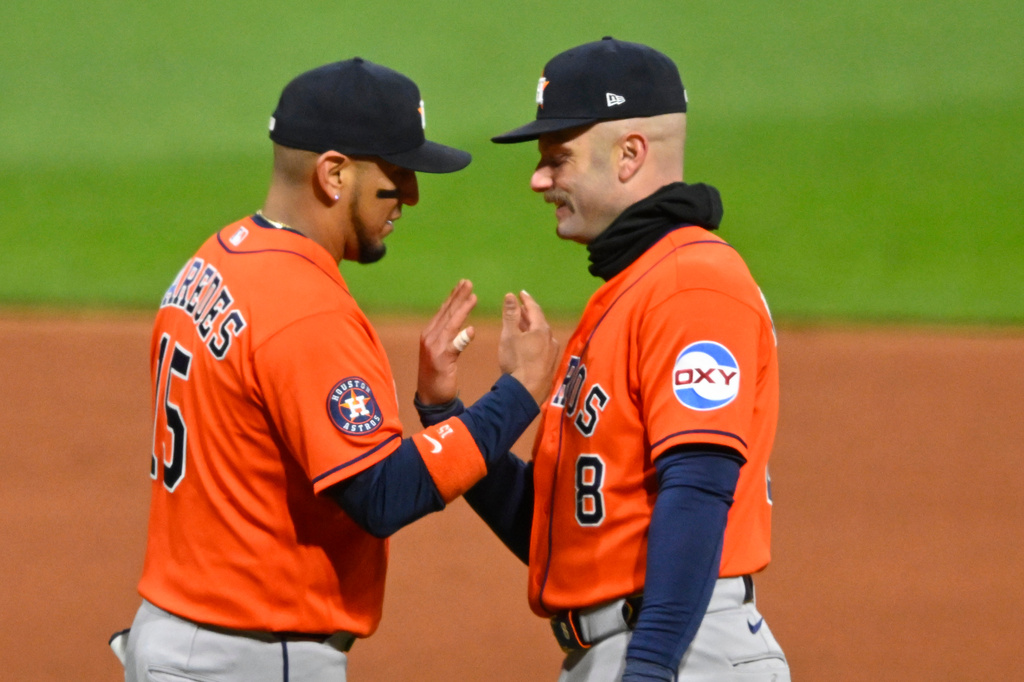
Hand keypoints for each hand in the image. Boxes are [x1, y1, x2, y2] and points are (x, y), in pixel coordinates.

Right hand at [417, 280, 476, 404]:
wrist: (430, 398)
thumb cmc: (438, 374)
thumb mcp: (441, 351)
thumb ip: (448, 336)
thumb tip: (461, 323)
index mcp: (430, 334)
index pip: (444, 311)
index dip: (454, 297)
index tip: (463, 284)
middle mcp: (430, 337)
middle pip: (446, 313)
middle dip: (458, 296)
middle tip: (468, 282)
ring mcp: (434, 349)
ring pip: (450, 324)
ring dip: (462, 309)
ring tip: (473, 297)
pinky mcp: (441, 361)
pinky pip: (453, 347)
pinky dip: (462, 338)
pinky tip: (471, 329)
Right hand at [499, 290, 559, 403]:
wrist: (527, 391)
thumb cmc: (516, 361)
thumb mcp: (509, 335)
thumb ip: (510, 315)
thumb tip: (510, 295)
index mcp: (541, 329)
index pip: (535, 309)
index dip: (526, 300)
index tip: (521, 293)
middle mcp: (550, 339)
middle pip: (539, 322)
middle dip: (529, 314)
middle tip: (520, 307)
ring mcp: (552, 353)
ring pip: (541, 334)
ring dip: (531, 327)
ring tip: (522, 324)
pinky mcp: (550, 365)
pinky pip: (542, 345)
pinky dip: (534, 339)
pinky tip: (528, 344)